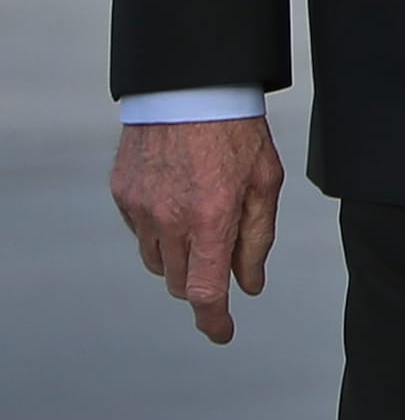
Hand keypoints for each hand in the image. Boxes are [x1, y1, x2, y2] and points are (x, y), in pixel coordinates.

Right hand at [110, 116, 283, 343]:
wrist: (191, 87)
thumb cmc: (236, 129)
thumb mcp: (266, 182)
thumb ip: (257, 239)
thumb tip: (251, 284)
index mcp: (209, 219)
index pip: (205, 292)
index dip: (214, 320)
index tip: (221, 332)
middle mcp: (168, 220)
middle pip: (181, 281)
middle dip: (204, 281)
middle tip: (224, 258)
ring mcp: (140, 209)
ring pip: (158, 261)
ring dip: (181, 258)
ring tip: (203, 220)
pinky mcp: (122, 195)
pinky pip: (141, 232)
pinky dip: (160, 231)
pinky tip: (179, 201)